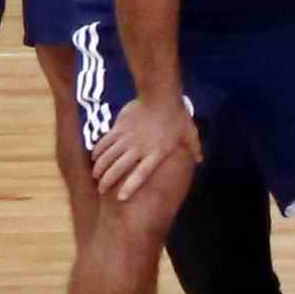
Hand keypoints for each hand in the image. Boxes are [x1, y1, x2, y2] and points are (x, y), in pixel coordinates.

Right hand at [94, 90, 198, 211]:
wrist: (161, 96)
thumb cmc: (177, 115)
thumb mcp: (189, 132)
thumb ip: (193, 148)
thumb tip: (201, 160)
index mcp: (157, 153)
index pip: (141, 174)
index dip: (130, 187)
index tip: (121, 198)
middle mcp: (139, 148)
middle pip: (118, 168)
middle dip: (107, 181)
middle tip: (101, 189)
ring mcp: (127, 139)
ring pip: (108, 157)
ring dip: (99, 168)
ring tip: (95, 176)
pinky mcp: (118, 129)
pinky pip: (104, 142)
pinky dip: (97, 151)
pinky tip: (94, 157)